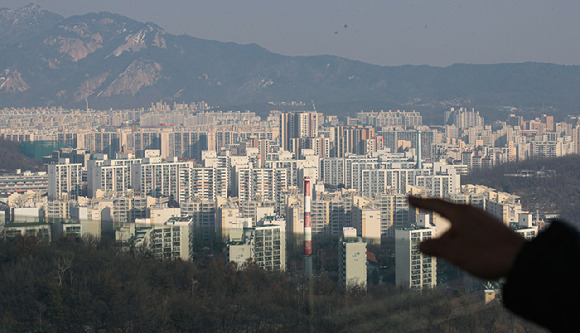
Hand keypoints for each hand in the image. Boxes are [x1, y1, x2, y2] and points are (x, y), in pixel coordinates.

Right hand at [408, 196, 525, 279]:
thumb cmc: (487, 254)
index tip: (410, 198)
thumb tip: (421, 245)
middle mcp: (473, 213)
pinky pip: (472, 234)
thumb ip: (434, 248)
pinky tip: (472, 257)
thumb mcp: (454, 253)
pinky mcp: (494, 231)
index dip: (421, 203)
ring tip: (457, 259)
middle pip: (448, 220)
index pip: (436, 205)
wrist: (522, 260)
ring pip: (461, 229)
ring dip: (454, 242)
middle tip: (434, 248)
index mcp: (461, 214)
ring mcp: (485, 221)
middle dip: (440, 235)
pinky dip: (465, 244)